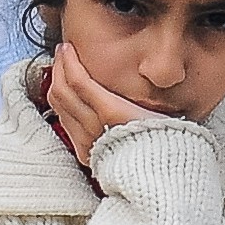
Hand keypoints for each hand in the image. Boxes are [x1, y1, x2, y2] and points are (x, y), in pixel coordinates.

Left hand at [43, 53, 159, 153]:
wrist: (163, 178)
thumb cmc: (168, 141)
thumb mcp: (157, 109)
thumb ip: (139, 92)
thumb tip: (144, 69)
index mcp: (113, 113)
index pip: (78, 81)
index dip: (69, 61)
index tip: (68, 47)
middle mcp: (95, 128)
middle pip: (63, 91)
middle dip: (59, 67)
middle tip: (62, 52)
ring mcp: (87, 142)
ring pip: (58, 106)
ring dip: (56, 83)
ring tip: (61, 69)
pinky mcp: (85, 153)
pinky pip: (64, 122)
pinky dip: (60, 104)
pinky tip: (66, 94)